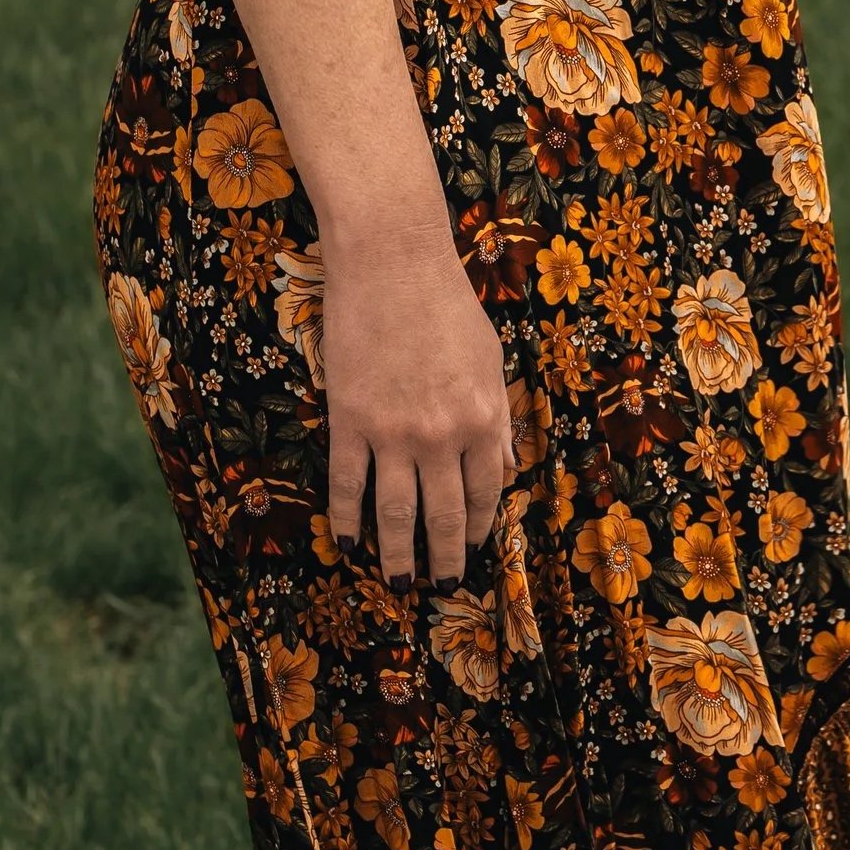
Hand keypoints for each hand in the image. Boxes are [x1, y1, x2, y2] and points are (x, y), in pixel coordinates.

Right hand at [320, 221, 511, 589]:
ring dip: (398, 554)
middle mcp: (440, 435)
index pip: (484, 493)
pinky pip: (347, 484)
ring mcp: (392, 432)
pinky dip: (347, 518)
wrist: (392, 263)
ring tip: (400, 581)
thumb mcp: (490, 362)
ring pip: (395, 513)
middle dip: (444, 558)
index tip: (473, 550)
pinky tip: (348, 541)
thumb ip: (496, 418)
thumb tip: (502, 468)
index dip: (478, 529)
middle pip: (443, 516)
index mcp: (482, 419)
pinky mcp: (349, 420)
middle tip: (441, 586)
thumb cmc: (448, 306)